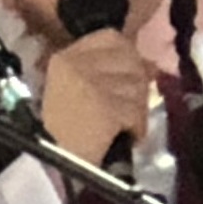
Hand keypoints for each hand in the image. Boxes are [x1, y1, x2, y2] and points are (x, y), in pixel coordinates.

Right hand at [36, 27, 153, 163]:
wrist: (54, 165)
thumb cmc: (59, 133)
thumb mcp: (72, 92)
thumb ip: (106, 72)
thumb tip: (149, 64)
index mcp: (64, 58)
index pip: (111, 38)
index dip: (127, 55)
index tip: (126, 76)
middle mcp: (76, 64)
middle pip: (131, 59)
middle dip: (136, 84)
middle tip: (127, 107)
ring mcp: (91, 85)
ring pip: (138, 86)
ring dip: (137, 109)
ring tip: (122, 125)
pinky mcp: (106, 108)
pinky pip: (137, 112)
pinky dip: (137, 128)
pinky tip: (127, 137)